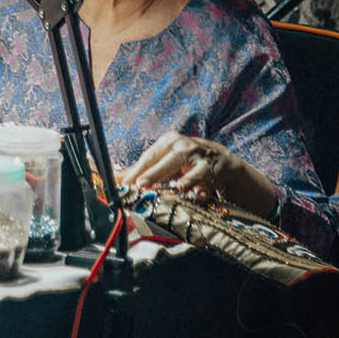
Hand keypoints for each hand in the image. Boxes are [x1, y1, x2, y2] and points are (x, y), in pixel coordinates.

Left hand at [120, 131, 277, 217]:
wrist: (222, 161)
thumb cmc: (186, 160)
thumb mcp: (165, 159)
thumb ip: (142, 169)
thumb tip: (116, 178)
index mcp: (169, 142)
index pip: (149, 157)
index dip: (135, 171)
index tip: (123, 184)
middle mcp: (184, 147)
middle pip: (167, 160)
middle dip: (154, 173)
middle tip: (140, 184)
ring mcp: (201, 159)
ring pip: (192, 170)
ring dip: (186, 180)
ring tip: (178, 187)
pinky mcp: (214, 172)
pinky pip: (208, 182)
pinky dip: (203, 189)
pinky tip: (199, 195)